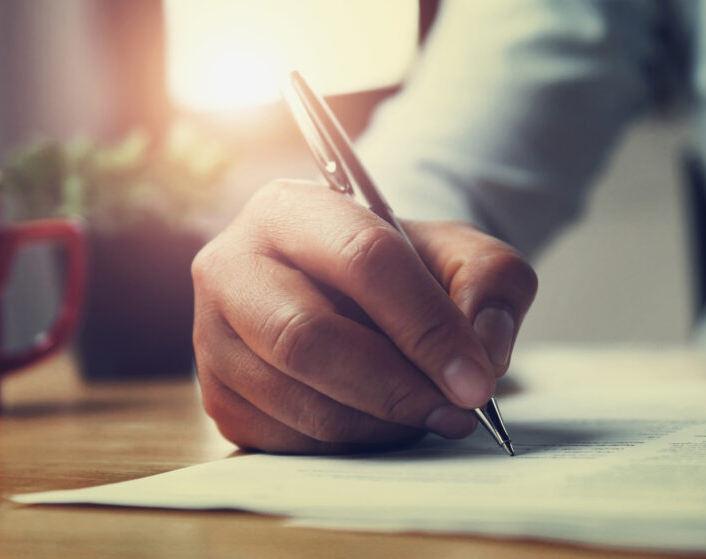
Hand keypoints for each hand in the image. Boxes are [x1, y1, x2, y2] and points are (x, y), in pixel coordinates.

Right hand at [192, 180, 536, 452]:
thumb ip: (493, 283)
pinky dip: (350, 444)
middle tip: (457, 411)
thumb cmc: (402, 269)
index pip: (360, 259)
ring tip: (430, 413)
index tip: (476, 380)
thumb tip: (484, 350)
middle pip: (306, 338)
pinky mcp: (217, 396)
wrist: (348, 293)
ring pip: (299, 400)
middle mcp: (231, 267)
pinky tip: (381, 420)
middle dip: (396, 387)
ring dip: (381, 423)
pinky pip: (287, 441)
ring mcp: (212, 337)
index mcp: (289, 209)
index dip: (424, 324)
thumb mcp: (461, 253)